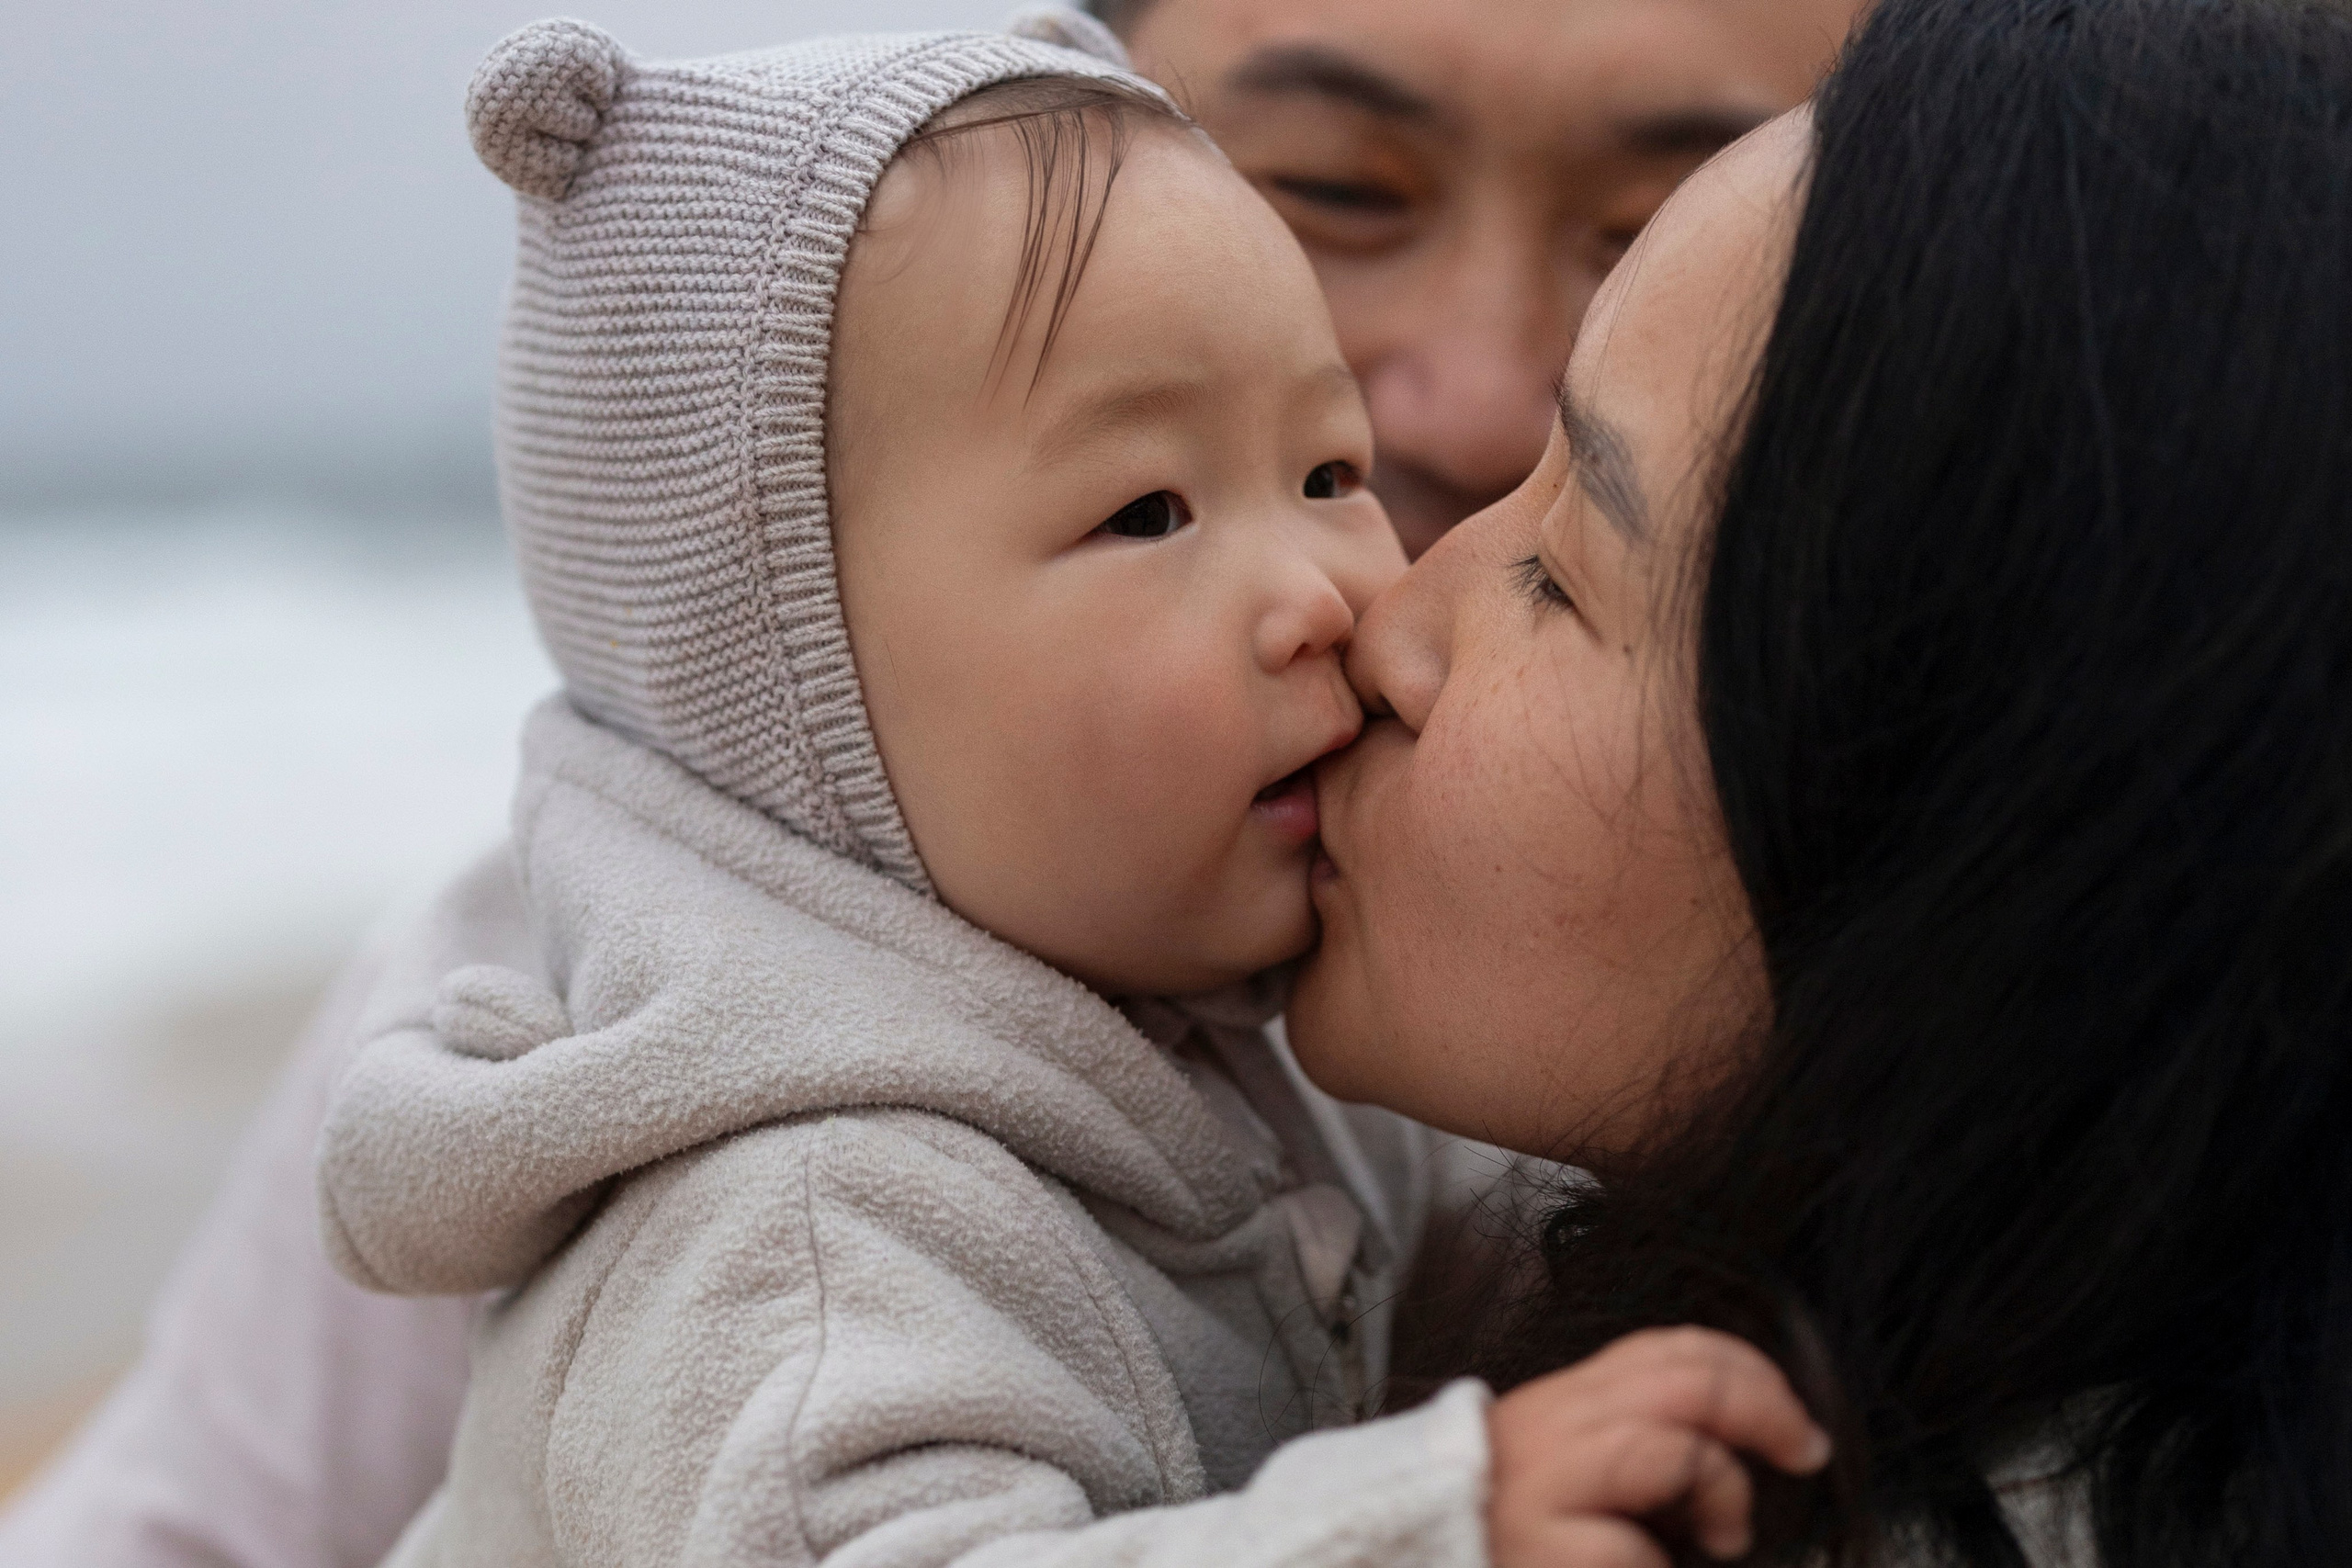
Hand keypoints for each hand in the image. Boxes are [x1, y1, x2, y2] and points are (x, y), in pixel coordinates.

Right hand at [1486, 1326, 1831, 1567]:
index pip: (1667, 1348)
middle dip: (1766, 1410)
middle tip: (1805, 1454)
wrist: (1420, 1560)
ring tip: (1729, 1537)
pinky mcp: (1543, 1547)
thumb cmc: (1513, 1534)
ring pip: (1673, 1449)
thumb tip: (1737, 1434)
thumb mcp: (1574, 1468)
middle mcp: (1550, 1426)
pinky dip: (1661, 1564)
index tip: (1793, 1416)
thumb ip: (1634, 1438)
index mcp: (1564, 1400)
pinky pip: (1633, 1543)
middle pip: (1684, 1382)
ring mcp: (1544, 1486)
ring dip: (1725, 1491)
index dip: (1748, 1370)